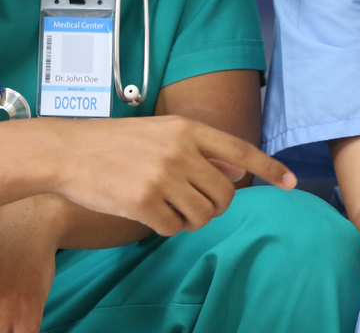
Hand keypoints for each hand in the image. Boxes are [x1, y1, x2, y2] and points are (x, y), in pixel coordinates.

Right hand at [46, 115, 294, 235]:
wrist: (67, 151)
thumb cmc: (115, 143)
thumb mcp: (163, 134)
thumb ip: (201, 150)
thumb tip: (237, 169)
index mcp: (187, 129)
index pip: (240, 149)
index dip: (269, 167)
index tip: (292, 181)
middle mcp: (180, 151)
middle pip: (224, 193)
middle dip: (215, 206)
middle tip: (194, 205)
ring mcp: (162, 176)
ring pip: (203, 215)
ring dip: (192, 220)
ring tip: (171, 209)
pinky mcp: (143, 202)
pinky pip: (175, 228)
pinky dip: (168, 228)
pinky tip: (150, 215)